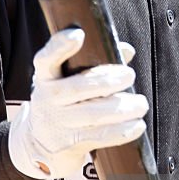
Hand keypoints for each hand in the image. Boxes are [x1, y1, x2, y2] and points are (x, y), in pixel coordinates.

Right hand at [8, 28, 147, 178]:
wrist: (38, 143)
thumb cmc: (61, 102)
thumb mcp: (67, 79)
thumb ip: (95, 63)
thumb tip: (126, 50)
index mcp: (46, 77)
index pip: (47, 58)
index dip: (60, 45)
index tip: (78, 34)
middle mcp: (47, 99)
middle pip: (78, 88)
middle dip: (108, 80)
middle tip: (129, 75)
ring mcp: (57, 124)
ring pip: (93, 114)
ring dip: (122, 108)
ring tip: (140, 104)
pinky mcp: (69, 145)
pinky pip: (100, 136)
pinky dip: (123, 131)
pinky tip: (137, 125)